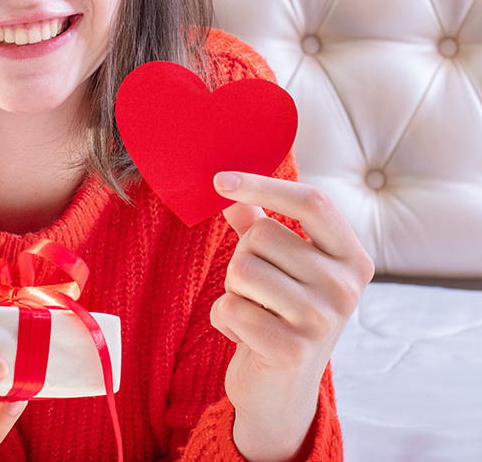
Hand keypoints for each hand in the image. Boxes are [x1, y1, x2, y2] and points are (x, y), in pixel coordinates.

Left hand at [209, 172, 373, 461]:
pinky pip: (230, 306)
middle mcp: (346, 286)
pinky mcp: (292, 350)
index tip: (219, 180)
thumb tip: (230, 189)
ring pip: (242, 268)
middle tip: (258, 291)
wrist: (281, 392)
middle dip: (243, 257)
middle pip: (262, 234)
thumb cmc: (280, 314)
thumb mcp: (279, 265)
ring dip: (232, 289)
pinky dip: (223, 317)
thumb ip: (259, 223)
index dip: (263, 184)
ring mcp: (323, 320)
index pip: (312, 202)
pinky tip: (244, 335)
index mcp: (351, 257)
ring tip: (254, 311)